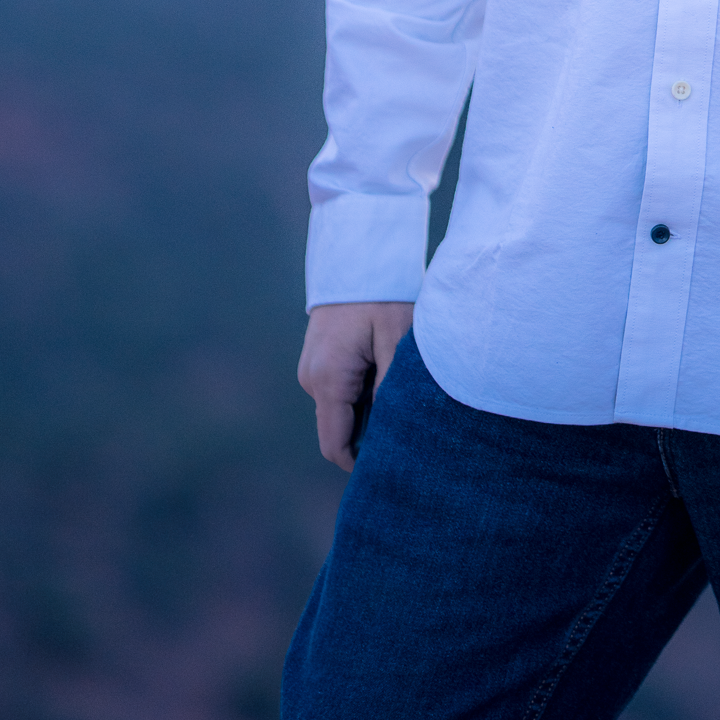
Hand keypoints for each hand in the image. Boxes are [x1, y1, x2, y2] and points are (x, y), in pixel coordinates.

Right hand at [299, 301, 415, 470]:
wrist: (359, 257)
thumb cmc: (382, 296)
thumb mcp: (396, 342)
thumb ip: (390, 390)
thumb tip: (389, 433)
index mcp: (328, 380)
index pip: (336, 445)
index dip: (361, 462)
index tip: (393, 462)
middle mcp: (312, 380)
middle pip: (339, 430)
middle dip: (370, 433)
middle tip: (407, 420)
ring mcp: (312, 370)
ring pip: (341, 411)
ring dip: (367, 410)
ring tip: (398, 387)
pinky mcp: (319, 361)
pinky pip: (339, 391)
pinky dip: (361, 393)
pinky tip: (384, 372)